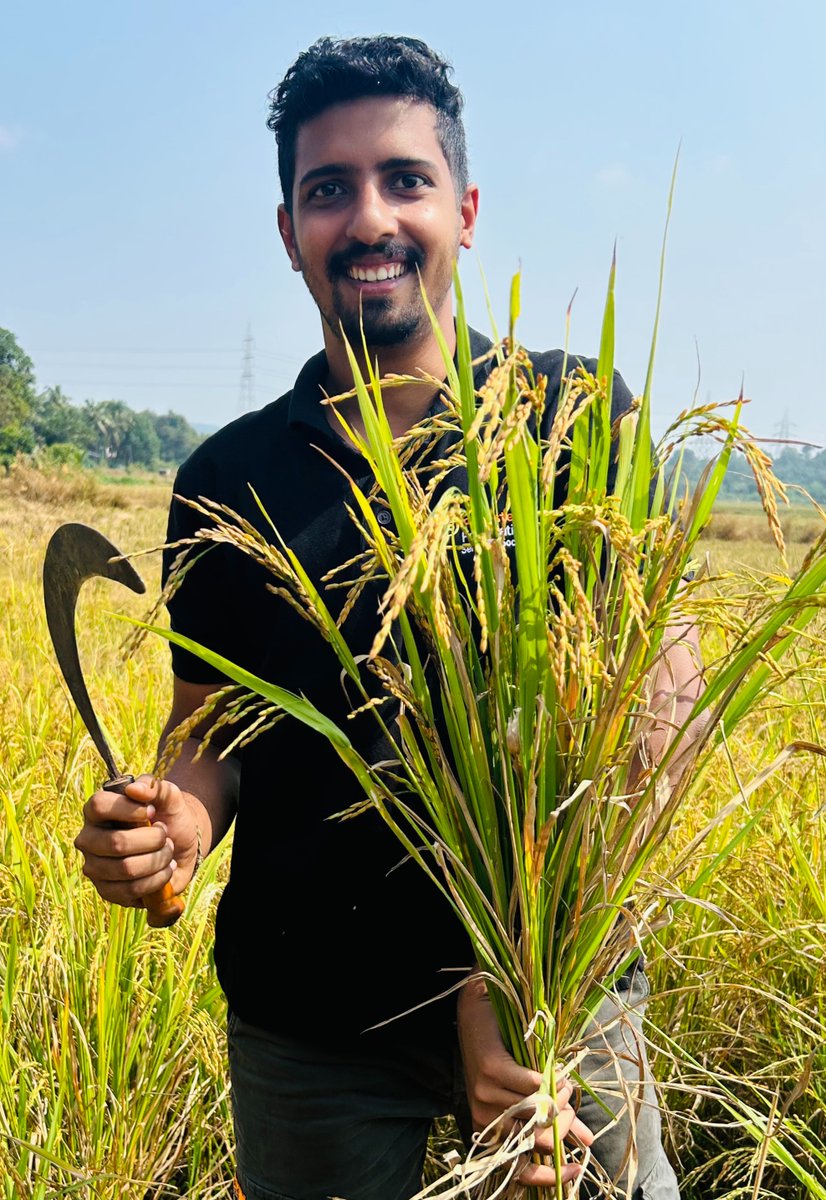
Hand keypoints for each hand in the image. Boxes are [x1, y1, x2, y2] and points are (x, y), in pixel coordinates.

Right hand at [74, 775, 199, 907]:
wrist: (181, 848)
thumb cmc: (169, 818)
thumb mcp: (169, 796)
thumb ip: (154, 786)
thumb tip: (134, 789)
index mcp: (97, 812)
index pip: (98, 806)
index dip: (129, 809)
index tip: (152, 811)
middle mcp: (89, 839)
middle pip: (116, 843)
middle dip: (152, 840)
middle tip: (165, 835)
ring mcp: (95, 867)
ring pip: (126, 869)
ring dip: (158, 860)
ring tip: (168, 851)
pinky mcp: (107, 891)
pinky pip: (131, 890)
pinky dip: (157, 879)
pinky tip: (165, 869)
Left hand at [457, 971, 593, 1186]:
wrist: (477, 1013)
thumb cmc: (504, 1056)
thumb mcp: (529, 1094)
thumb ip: (555, 1118)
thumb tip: (587, 1142)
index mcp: (492, 1132)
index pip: (520, 1170)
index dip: (550, 1175)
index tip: (576, 1169)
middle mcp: (484, 1119)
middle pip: (537, 1138)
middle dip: (563, 1122)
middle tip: (570, 1102)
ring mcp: (485, 1095)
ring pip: (538, 1110)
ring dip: (560, 1096)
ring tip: (563, 1081)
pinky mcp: (490, 1071)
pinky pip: (532, 1085)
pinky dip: (550, 1078)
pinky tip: (554, 1070)